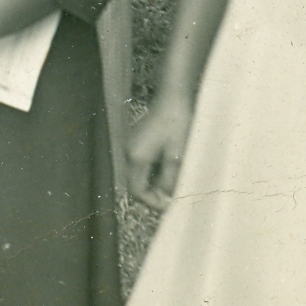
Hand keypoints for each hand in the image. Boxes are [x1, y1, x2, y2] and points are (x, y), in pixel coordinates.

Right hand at [124, 91, 193, 207]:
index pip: (137, 190)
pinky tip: (168, 171)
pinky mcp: (136, 141)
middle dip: (153, 195)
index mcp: (136, 157)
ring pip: (138, 175)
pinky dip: (152, 173)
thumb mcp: (177, 156)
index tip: (170, 206)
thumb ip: (169, 180)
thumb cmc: (177, 125)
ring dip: (153, 184)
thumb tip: (166, 197)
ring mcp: (131, 146)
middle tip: (173, 198)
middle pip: (135, 184)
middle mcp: (129, 153)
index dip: (152, 202)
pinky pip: (141, 164)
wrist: (172, 99)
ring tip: (173, 186)